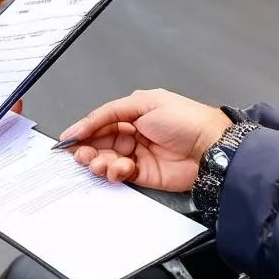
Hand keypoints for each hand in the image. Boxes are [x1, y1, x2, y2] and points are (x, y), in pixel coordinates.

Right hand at [58, 88, 229, 192]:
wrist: (210, 146)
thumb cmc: (185, 119)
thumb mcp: (143, 103)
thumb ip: (109, 113)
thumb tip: (84, 124)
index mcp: (132, 113)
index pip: (99, 123)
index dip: (82, 131)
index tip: (68, 140)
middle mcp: (132, 134)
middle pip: (99, 143)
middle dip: (86, 149)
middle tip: (80, 154)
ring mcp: (137, 155)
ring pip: (106, 160)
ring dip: (99, 162)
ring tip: (101, 163)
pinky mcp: (143, 174)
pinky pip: (119, 175)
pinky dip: (115, 173)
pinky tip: (121, 168)